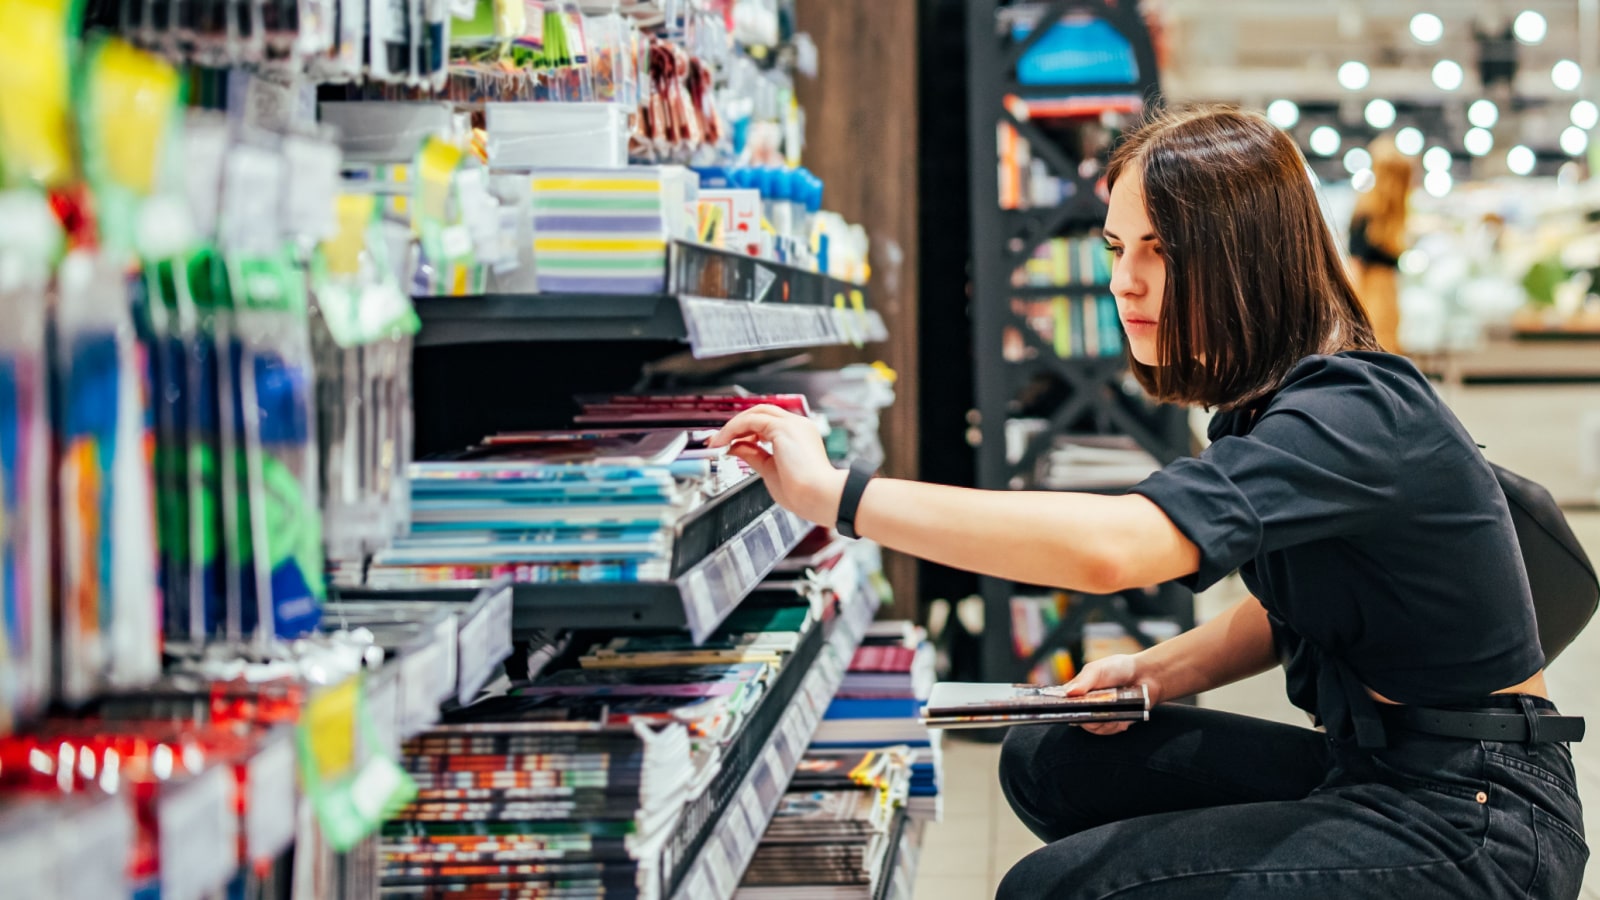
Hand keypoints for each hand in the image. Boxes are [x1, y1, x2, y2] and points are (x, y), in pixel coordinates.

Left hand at [710, 404, 847, 525]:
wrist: (819, 497)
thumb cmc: (803, 493)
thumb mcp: (770, 471)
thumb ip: (753, 455)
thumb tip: (735, 447)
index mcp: (800, 436)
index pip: (769, 423)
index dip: (747, 431)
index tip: (732, 443)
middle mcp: (798, 426)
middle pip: (762, 412)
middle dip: (739, 424)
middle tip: (720, 439)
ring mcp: (792, 424)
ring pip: (755, 412)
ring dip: (734, 426)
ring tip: (718, 441)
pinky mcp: (783, 428)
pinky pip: (750, 421)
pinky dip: (734, 429)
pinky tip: (724, 441)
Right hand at [1058, 653, 1158, 735]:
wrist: (1146, 675)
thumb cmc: (1119, 668)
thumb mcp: (1098, 669)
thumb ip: (1084, 680)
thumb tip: (1068, 693)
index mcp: (1077, 691)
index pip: (1062, 703)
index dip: (1060, 708)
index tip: (1064, 709)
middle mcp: (1085, 705)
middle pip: (1076, 718)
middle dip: (1085, 715)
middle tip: (1097, 707)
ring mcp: (1099, 715)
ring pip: (1092, 727)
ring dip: (1103, 720)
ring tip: (1114, 707)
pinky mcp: (1112, 723)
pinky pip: (1107, 730)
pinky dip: (1114, 724)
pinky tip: (1121, 714)